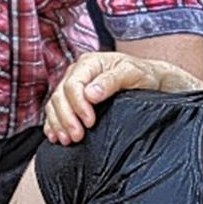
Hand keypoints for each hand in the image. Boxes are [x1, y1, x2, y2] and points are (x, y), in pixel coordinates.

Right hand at [43, 52, 198, 144]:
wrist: (149, 78)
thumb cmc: (142, 74)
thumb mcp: (132, 73)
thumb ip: (111, 81)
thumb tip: (90, 94)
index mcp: (89, 63)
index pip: (73, 85)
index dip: (77, 105)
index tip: (89, 122)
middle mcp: (77, 72)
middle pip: (60, 96)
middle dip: (66, 118)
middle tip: (77, 136)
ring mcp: (73, 85)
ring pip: (54, 105)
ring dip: (58, 124)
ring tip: (68, 140)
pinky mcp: (72, 99)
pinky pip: (55, 111)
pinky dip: (53, 124)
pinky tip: (56, 136)